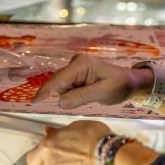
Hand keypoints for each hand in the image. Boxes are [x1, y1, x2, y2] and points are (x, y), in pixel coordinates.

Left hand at [26, 120, 111, 164]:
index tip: (45, 148)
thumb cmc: (93, 136)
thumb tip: (48, 132)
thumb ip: (58, 132)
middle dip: (50, 159)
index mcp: (48, 148)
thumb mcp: (75, 126)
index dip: (36, 155)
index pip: (31, 159)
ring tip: (77, 154)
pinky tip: (85, 162)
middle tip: (61, 150)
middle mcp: (52, 164)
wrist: (111, 157)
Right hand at [31, 54, 147, 108]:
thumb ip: (81, 97)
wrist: (130, 82)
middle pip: (58, 82)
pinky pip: (67, 86)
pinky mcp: (76, 73)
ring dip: (70, 95)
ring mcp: (75, 67)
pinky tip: (86, 94)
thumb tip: (60, 102)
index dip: (46, 91)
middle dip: (63, 94)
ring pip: (62, 85)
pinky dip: (72, 93)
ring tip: (91, 95)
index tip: (34, 102)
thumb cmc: (119, 86)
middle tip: (85, 99)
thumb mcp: (102, 93)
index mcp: (82, 64)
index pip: (59, 79)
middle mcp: (75, 63)